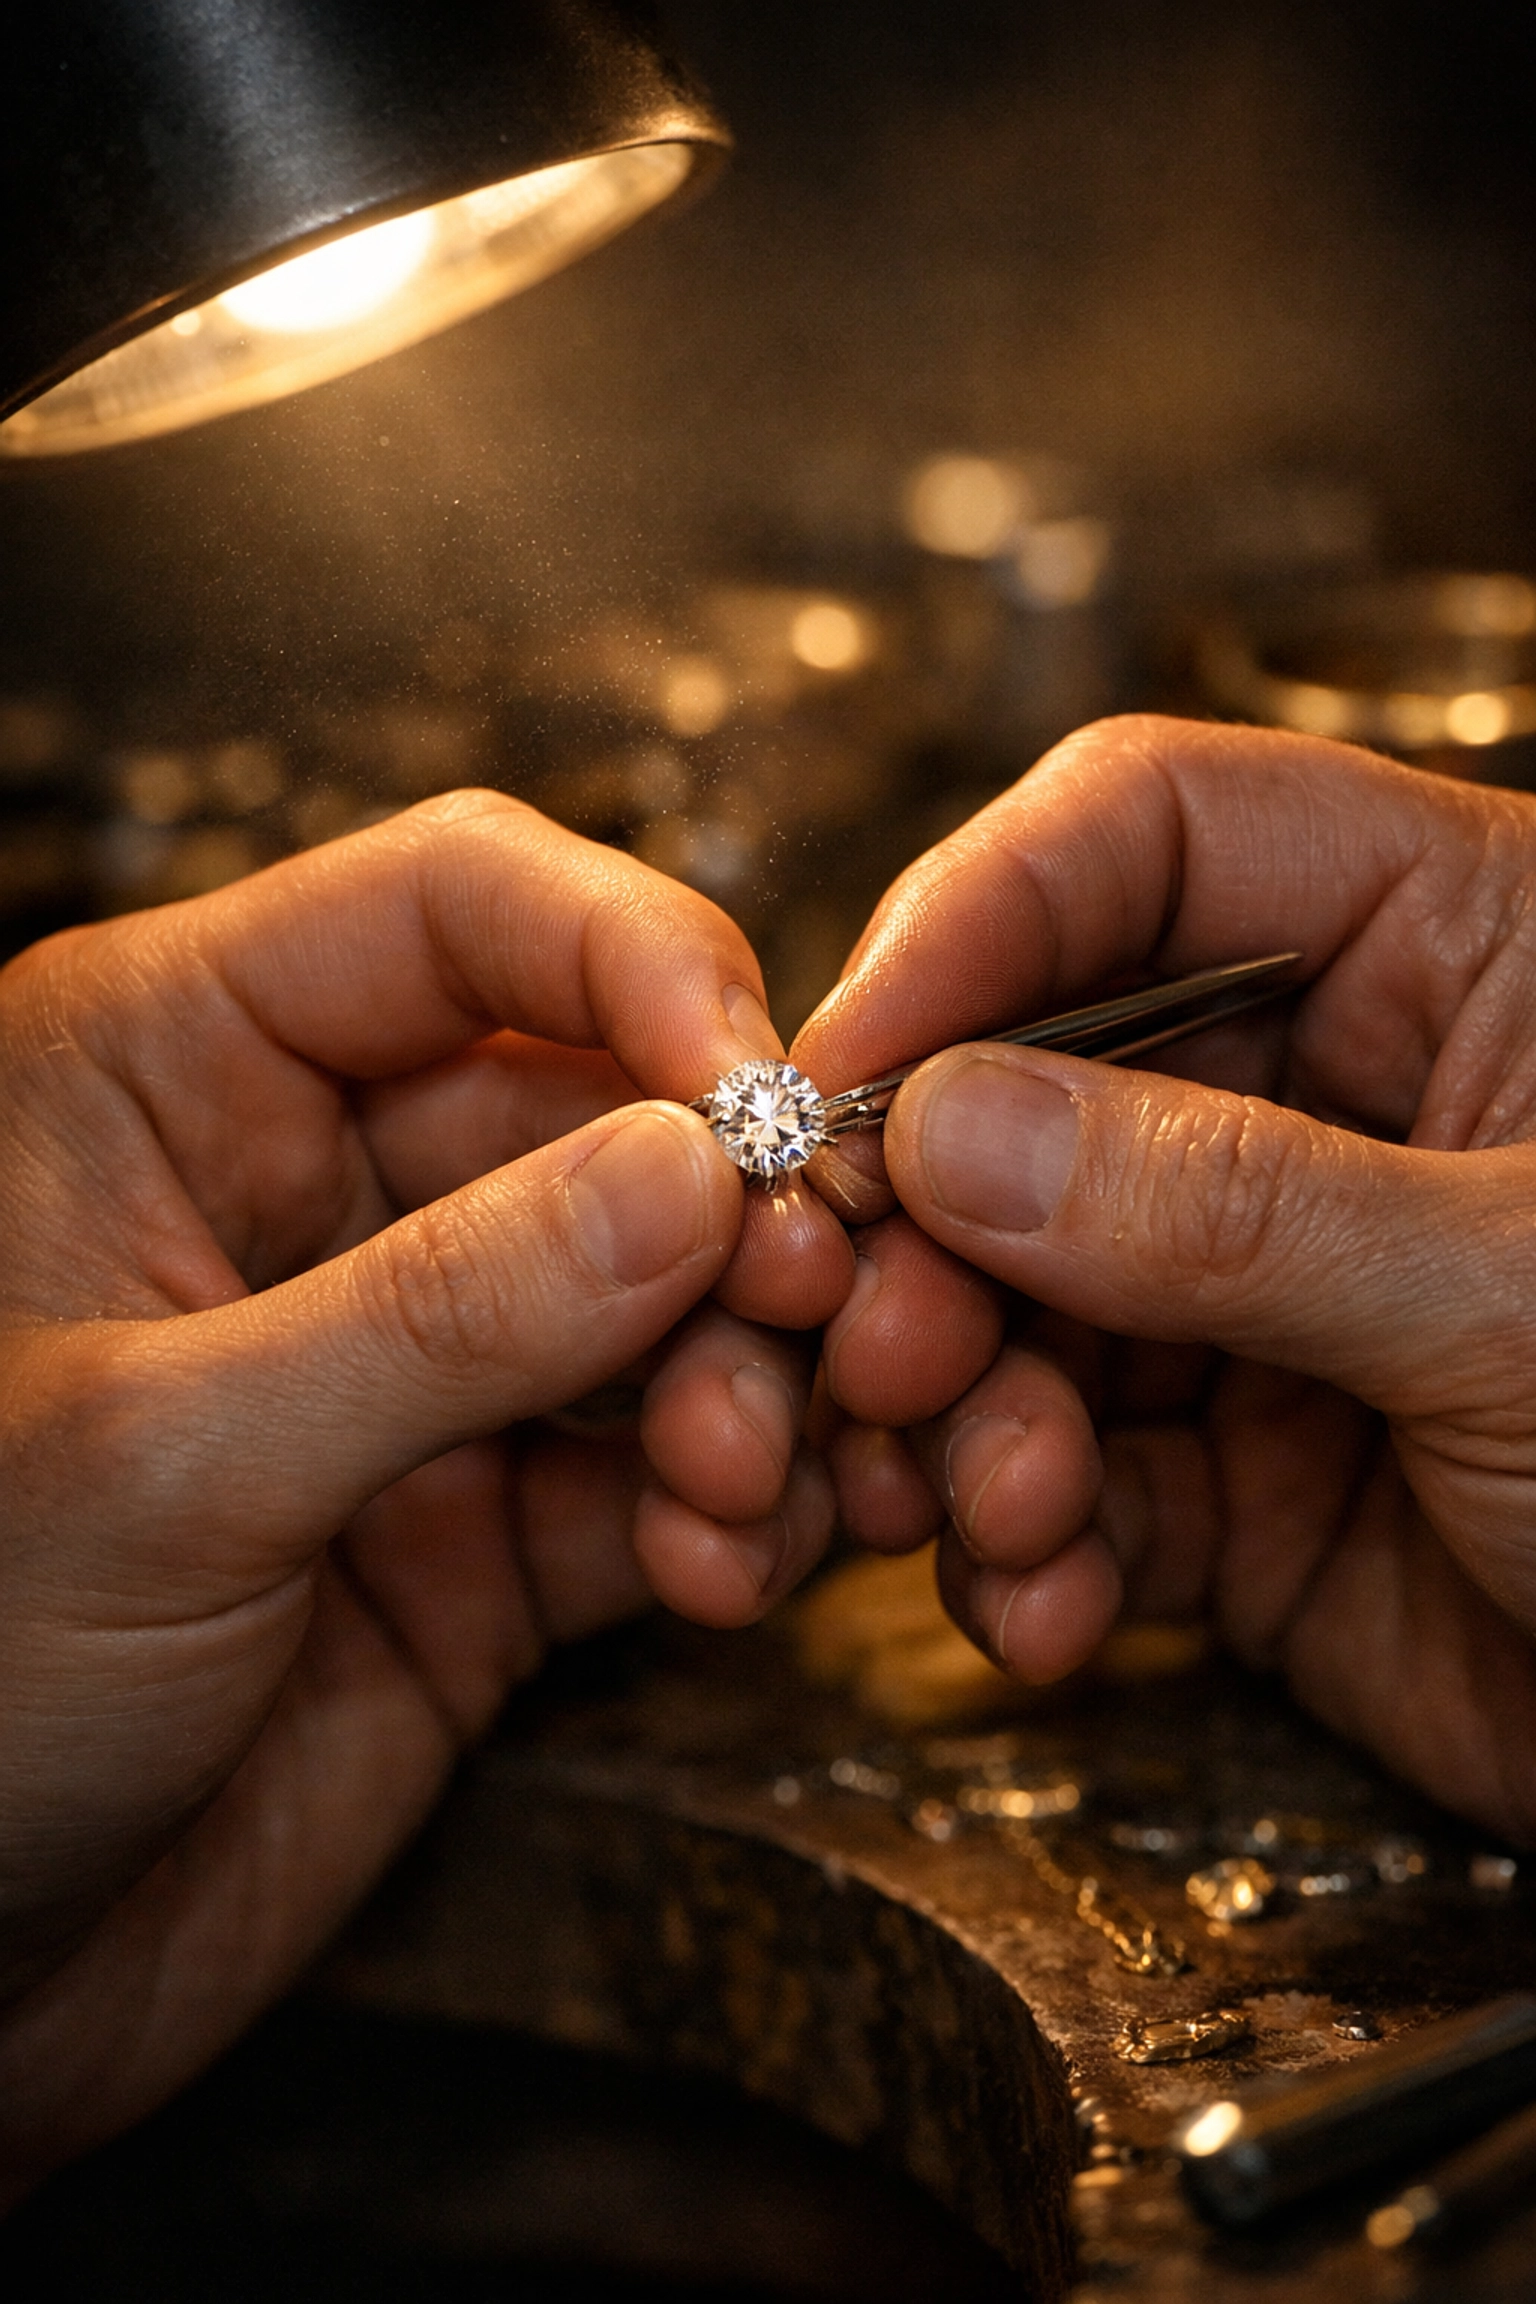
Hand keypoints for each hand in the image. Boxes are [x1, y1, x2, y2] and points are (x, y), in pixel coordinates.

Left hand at [0, 790, 848, 2198]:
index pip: (457, 908)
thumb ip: (442, 1309)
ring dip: (751, 1376)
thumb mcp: (163, 1461)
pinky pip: (664, 1470)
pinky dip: (734, 1506)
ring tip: (746, 1481)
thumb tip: (692, 1172)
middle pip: (602, 1105)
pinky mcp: (483, 1528)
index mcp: (172, 1073)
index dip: (635, 960)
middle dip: (731, 1214)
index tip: (760, 1093)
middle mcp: (310, 1189)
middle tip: (814, 1313)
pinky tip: (727, 1564)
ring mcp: (412, 1366)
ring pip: (664, 1292)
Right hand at [794, 717, 1535, 1846]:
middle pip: (1038, 1081)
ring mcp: (1271, 1295)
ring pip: (1019, 1295)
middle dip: (930, 1219)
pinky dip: (1019, 1540)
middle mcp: (1335, 1102)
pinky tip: (1039, 1597)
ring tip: (973, 1493)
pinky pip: (1067, 1476)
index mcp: (1455, 950)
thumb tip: (958, 1128)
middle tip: (865, 1324)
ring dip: (954, 1401)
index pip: (1156, 834)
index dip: (978, 917)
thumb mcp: (1524, 1293)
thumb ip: (1235, 1208)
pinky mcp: (1241, 1475)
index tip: (844, 1059)